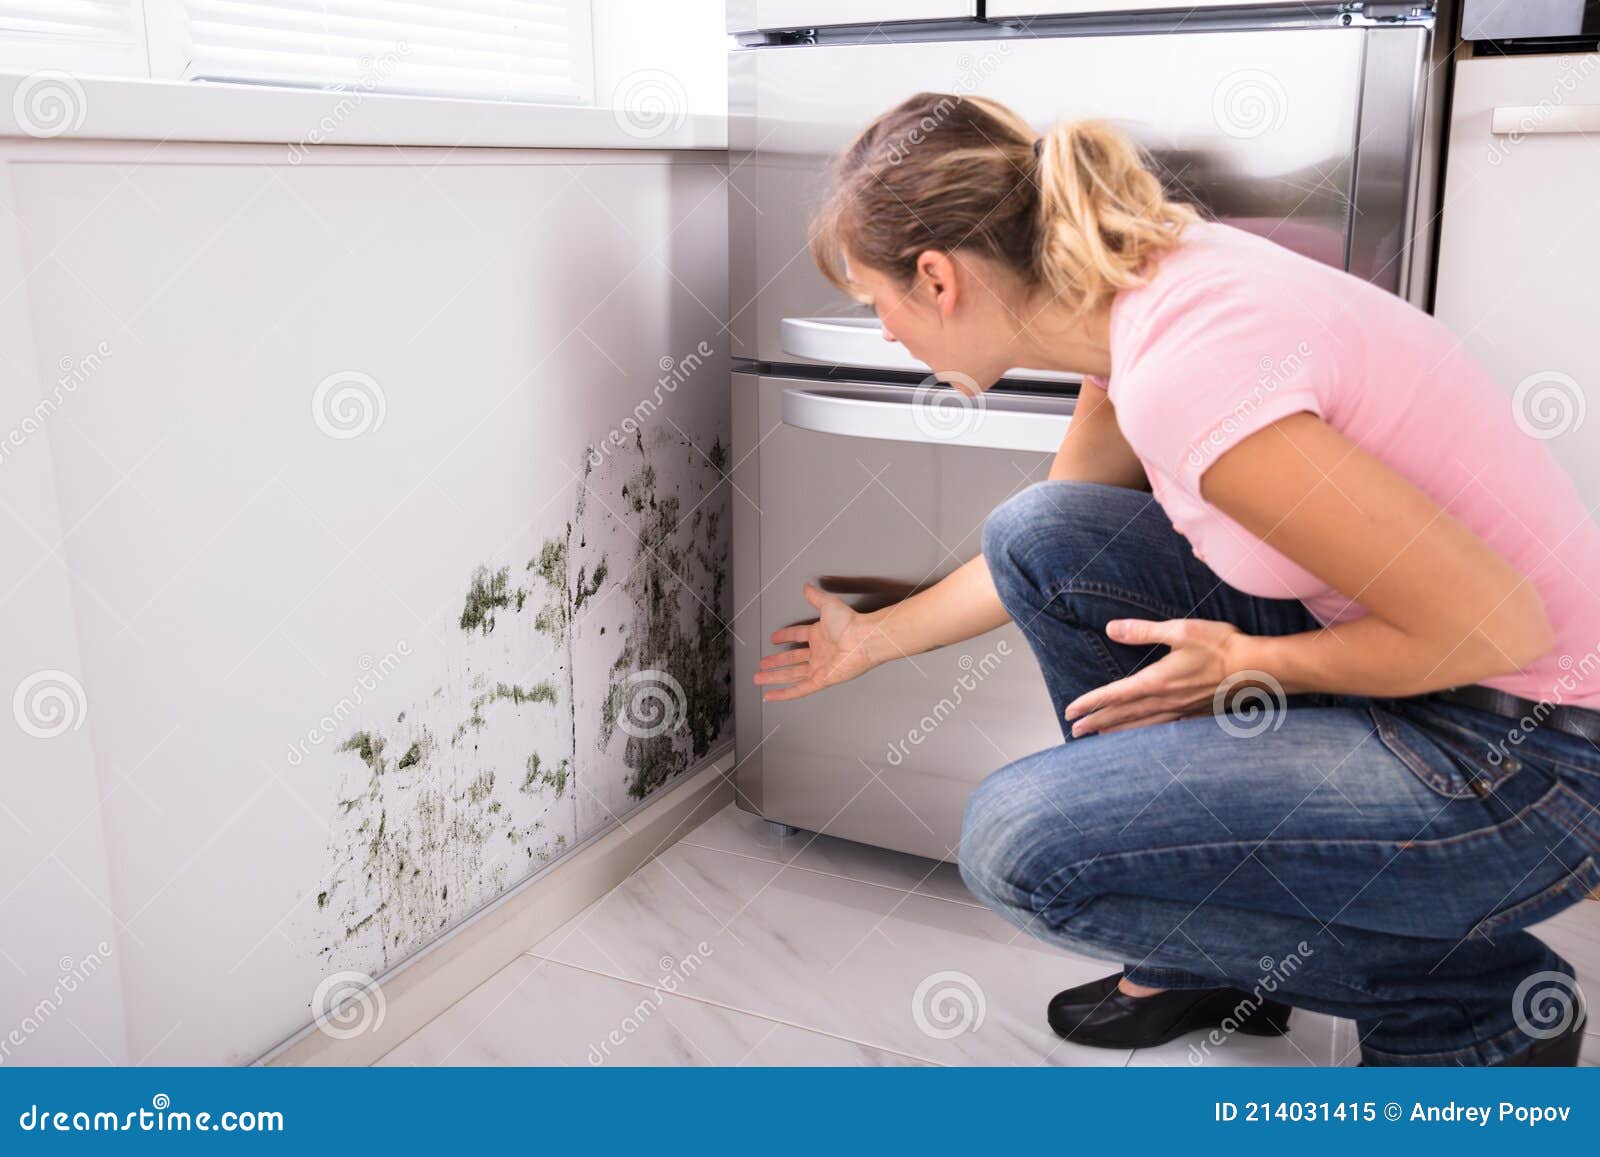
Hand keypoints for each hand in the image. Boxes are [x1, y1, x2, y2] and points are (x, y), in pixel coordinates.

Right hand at [754, 583, 886, 701]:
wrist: (863, 639)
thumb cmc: (851, 623)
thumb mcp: (827, 605)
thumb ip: (815, 597)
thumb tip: (807, 587)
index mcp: (820, 635)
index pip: (797, 636)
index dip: (785, 637)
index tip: (774, 638)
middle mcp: (819, 652)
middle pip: (791, 659)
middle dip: (775, 662)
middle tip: (763, 664)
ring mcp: (819, 667)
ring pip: (791, 675)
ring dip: (774, 677)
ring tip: (759, 678)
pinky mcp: (821, 680)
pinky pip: (798, 689)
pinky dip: (784, 693)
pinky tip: (772, 694)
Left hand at [1064, 618, 1247, 736]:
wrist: (1256, 668)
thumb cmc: (1220, 645)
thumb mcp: (1179, 630)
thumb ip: (1143, 631)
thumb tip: (1111, 628)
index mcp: (1156, 681)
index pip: (1114, 695)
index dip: (1090, 703)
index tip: (1070, 711)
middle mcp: (1165, 700)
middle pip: (1122, 715)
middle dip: (1096, 722)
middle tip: (1075, 730)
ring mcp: (1180, 711)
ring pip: (1141, 726)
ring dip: (1117, 731)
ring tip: (1099, 737)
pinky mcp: (1194, 714)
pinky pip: (1162, 729)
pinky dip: (1145, 733)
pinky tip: (1142, 737)